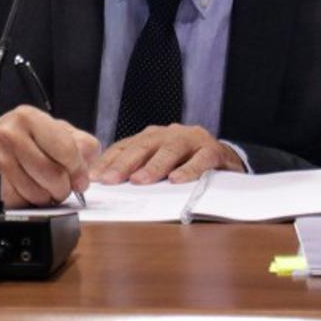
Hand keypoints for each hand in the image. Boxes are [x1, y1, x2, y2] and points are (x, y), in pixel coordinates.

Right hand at [0, 105, 99, 207]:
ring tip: (40, 185)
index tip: (80, 178)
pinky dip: (30, 202)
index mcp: (29, 118)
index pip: (68, 149)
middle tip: (60, 184)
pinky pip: (26, 203)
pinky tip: (23, 189)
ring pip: (43, 194)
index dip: (80, 169)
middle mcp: (11, 136)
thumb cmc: (12, 142)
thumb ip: (74, 141)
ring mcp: (0, 161)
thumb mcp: (44, 130)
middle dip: (64, 186)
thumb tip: (90, 161)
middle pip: (57, 175)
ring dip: (48, 197)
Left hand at [90, 123, 244, 184]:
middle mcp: (168, 134)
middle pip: (142, 147)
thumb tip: (108, 185)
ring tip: (139, 181)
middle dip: (124, 164)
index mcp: (151, 137)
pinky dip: (188, 170)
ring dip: (153, 166)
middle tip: (109, 180)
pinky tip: (177, 180)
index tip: (94, 178)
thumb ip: (138, 170)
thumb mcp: (160, 164)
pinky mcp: (213, 150)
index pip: (125, 147)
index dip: (108, 162)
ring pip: (169, 151)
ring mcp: (191, 140)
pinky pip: (200, 160)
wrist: (226, 159)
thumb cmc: (187, 163)